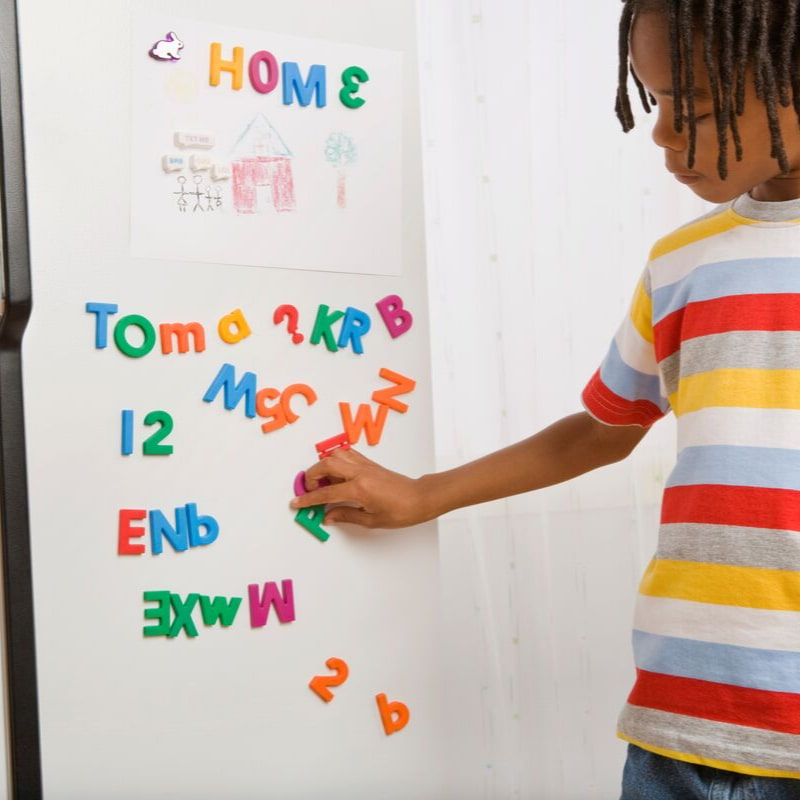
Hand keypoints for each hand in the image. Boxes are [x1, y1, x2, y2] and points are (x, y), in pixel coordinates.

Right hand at [290, 448, 428, 528]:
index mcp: (359, 489)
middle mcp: (360, 473)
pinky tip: (337, 473)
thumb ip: (346, 516)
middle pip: (326, 465)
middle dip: (311, 476)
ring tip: (322, 481)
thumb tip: (329, 516)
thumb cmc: (402, 510)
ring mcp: (365, 465)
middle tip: (309, 489)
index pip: (326, 493)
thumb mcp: (372, 520)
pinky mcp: (370, 463)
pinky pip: (348, 454)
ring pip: (336, 455)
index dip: (309, 499)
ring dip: (323, 465)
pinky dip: (337, 460)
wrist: (420, 498)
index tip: (298, 502)